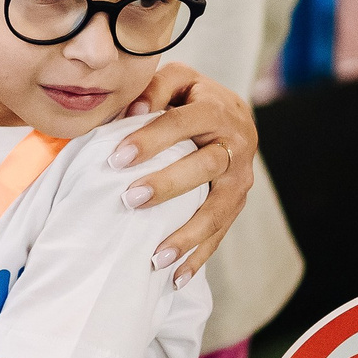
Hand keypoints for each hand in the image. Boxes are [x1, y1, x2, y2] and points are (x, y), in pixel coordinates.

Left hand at [113, 64, 259, 286]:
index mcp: (218, 109)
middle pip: (203, 167)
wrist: (231, 113)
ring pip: (217, 210)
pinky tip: (175, 278)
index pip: (181, 124)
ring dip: (187, 235)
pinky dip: (199, 257)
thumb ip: (154, 89)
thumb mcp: (176, 79)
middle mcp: (236, 144)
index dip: (150, 140)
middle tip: (130, 199)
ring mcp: (240, 178)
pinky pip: (220, 233)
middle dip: (167, 185)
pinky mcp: (237, 203)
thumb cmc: (191, 96)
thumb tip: (132, 112)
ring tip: (155, 257)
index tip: (117, 158)